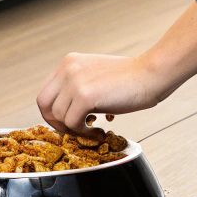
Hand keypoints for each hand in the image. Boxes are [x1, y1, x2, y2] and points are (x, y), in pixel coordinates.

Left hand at [35, 53, 171, 137]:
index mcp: (68, 63)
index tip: (67, 123)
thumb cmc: (130, 78)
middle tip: (75, 131)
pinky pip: (73, 123)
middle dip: (57, 123)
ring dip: (75, 130)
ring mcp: (74, 81)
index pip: (45, 93)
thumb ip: (78, 87)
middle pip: (44, 105)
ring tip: (94, 130)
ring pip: (59, 117)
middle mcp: (67, 69)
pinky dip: (84, 133)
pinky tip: (99, 132)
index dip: (53, 113)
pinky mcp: (85, 96)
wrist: (151, 74)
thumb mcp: (95, 75)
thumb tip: (66, 112)